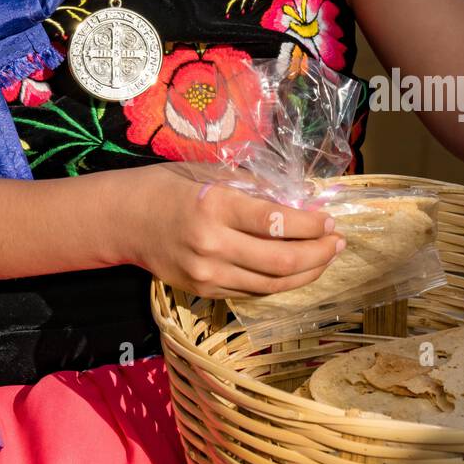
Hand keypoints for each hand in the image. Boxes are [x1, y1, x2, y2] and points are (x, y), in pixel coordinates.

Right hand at [126, 163, 345, 297]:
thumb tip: (300, 197)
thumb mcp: (209, 171)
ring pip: (272, 284)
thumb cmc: (168, 185)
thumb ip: (253, 185)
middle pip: (281, 261)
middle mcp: (212, 244)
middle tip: (338, 241)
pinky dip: (280, 283)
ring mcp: (207, 274)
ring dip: (307, 273)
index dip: (310, 225)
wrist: (124, 219)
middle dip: (318, 253)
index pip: (276, 222)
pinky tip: (296, 270)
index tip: (329, 219)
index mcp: (215, 206)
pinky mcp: (204, 292)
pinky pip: (253, 291)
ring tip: (326, 258)